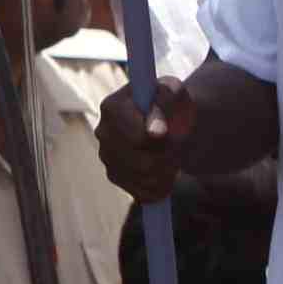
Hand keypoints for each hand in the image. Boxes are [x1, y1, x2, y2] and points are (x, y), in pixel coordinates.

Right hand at [94, 76, 182, 209]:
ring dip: (168, 170)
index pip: (136, 137)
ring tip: (174, 153)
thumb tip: (156, 129)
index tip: (169, 133)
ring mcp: (107, 156)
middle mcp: (104, 133)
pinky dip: (161, 184)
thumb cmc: (172, 102)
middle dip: (167, 156)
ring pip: (146, 178)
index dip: (158, 139)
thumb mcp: (175, 91)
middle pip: (142, 162)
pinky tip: (165, 168)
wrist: (170, 119)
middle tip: (178, 143)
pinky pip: (143, 192)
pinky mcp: (114, 175)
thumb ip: (167, 99)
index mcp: (112, 107)